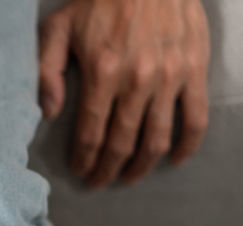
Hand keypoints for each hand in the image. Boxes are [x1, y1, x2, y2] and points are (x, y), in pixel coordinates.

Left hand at [39, 0, 209, 186]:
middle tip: (100, 181)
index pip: (90, 134)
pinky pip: (196, 118)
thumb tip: (48, 113)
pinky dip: (187, 146)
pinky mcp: (195, 70)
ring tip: (130, 177)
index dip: (84, 160)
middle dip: (107, 170)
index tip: (80, 172)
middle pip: (121, 144)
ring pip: (156, 139)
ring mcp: (170, 78)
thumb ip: (46, 70)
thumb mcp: (59, 26)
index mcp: (102, 73)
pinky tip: (175, 159)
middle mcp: (137, 81)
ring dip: (142, 166)